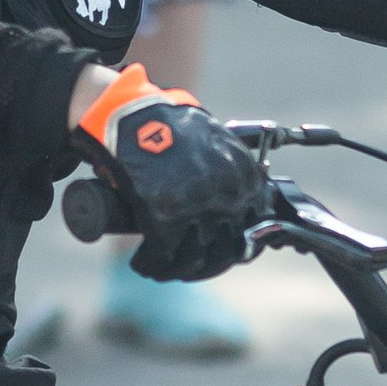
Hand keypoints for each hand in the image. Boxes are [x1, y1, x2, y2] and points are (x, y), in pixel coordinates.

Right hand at [74, 62, 267, 279]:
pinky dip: (149, 265)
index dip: (235, 251)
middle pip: (223, 253)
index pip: (254, 234)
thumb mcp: (217, 145)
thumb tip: (237, 210)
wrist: (132, 114)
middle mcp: (228, 197)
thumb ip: (231, 174)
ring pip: (192, 260)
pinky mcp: (164, 218)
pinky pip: (160, 257)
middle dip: (203, 266)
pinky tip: (143, 264)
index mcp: (246, 179)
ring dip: (175, 270)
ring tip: (162, 267)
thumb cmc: (171, 127)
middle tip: (186, 267)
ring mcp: (198, 209)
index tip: (219, 255)